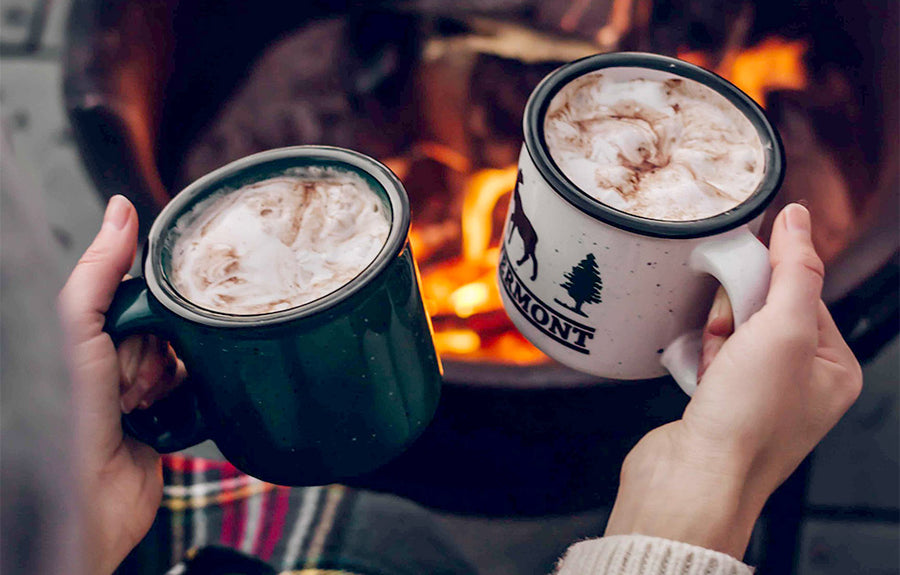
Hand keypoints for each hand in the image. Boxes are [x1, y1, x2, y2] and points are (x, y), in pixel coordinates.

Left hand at [58, 196, 182, 573]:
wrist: (92, 495)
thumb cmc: (69, 415)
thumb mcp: (78, 330)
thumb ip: (98, 272)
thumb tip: (122, 208)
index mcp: (91, 328)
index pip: (141, 291)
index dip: (147, 307)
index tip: (139, 327)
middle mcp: (117, 353)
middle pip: (168, 322)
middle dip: (155, 350)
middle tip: (127, 380)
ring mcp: (144, 386)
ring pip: (187, 354)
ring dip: (168, 378)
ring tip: (138, 403)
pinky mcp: (172, 413)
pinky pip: (201, 387)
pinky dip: (188, 398)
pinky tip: (160, 413)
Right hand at [604, 203, 861, 558]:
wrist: (693, 476)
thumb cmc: (747, 421)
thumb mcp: (785, 328)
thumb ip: (794, 269)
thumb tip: (797, 218)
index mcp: (834, 369)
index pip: (805, 294)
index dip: (770, 281)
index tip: (745, 277)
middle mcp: (801, 384)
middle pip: (767, 310)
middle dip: (738, 312)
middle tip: (728, 327)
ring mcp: (759, 396)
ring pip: (734, 332)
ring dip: (716, 334)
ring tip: (714, 357)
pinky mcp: (721, 403)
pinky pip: (710, 356)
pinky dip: (699, 355)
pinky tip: (699, 372)